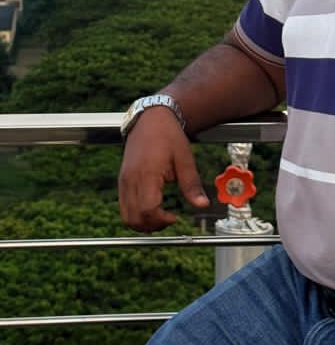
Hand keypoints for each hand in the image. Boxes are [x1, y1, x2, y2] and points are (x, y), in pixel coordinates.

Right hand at [118, 106, 208, 231]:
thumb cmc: (168, 135)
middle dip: (152, 226)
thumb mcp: (185, 159)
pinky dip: (135, 215)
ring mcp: (124, 181)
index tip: (174, 217)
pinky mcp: (122, 180)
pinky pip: (123, 207)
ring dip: (142, 224)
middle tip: (169, 220)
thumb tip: (203, 205)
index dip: (161, 220)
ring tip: (160, 217)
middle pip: (135, 218)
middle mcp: (131, 179)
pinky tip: (151, 209)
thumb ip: (192, 184)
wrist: (150, 118)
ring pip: (126, 216)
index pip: (148, 209)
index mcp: (147, 174)